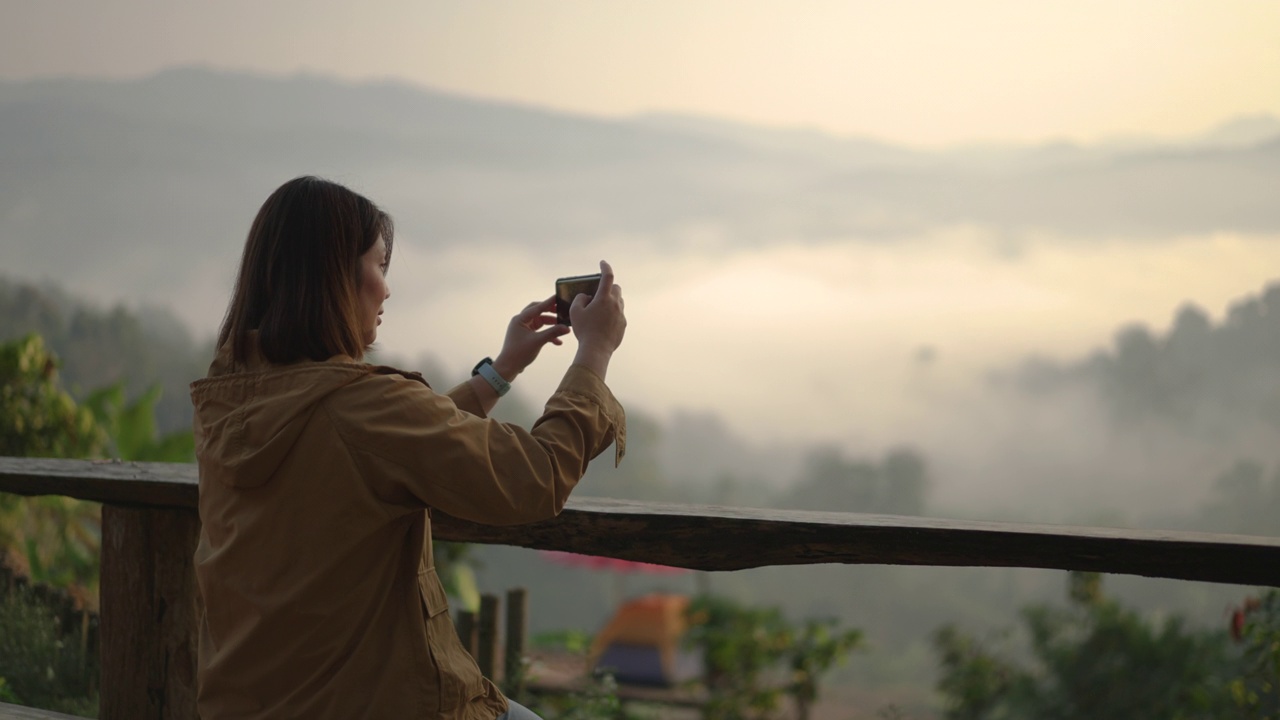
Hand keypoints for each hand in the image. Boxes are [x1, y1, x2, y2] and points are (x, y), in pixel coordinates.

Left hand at [492, 296, 570, 379]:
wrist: (508, 367)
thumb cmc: (519, 353)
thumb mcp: (538, 341)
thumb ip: (553, 333)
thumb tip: (566, 328)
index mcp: (520, 319)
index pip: (537, 308)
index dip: (549, 303)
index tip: (558, 297)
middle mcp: (521, 322)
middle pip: (538, 312)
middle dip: (550, 312)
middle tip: (561, 310)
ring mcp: (523, 329)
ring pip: (540, 322)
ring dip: (551, 325)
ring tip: (562, 327)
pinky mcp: (526, 336)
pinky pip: (539, 331)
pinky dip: (548, 335)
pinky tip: (558, 342)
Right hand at [570, 260, 625, 376]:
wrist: (596, 349)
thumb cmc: (584, 330)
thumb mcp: (575, 312)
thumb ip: (579, 299)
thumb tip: (586, 296)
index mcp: (604, 298)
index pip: (607, 276)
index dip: (605, 267)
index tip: (602, 263)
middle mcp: (616, 304)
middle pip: (616, 288)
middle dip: (608, 286)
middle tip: (599, 291)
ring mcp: (621, 315)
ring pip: (619, 301)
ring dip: (611, 300)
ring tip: (600, 307)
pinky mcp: (623, 325)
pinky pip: (619, 314)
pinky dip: (612, 313)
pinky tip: (603, 321)